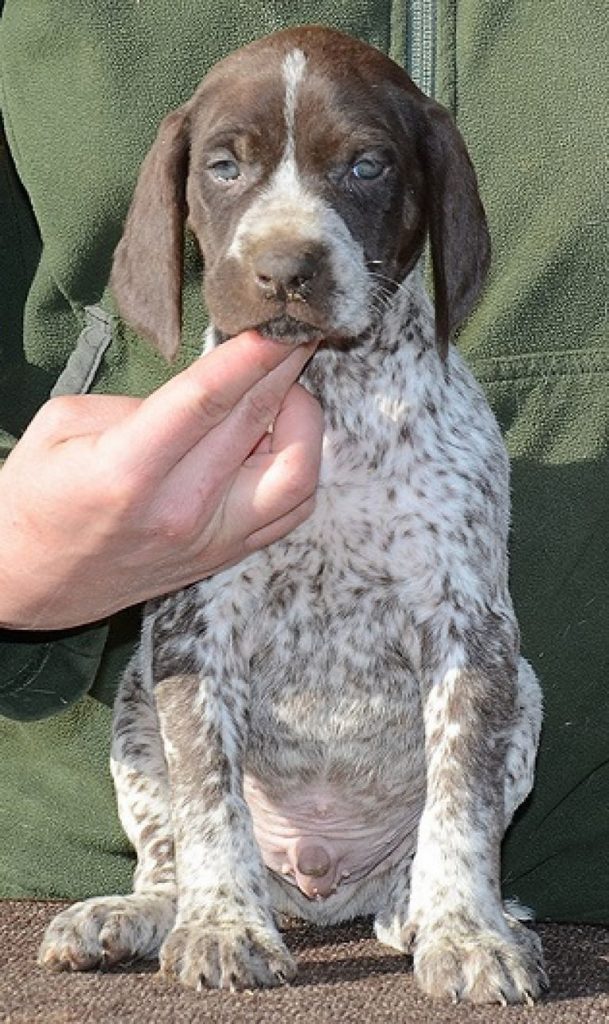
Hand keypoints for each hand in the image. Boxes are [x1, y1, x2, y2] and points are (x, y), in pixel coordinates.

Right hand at [0, 332, 321, 629]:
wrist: (30, 580)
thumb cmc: (38, 496)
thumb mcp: (63, 425)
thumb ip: (143, 402)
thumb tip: (211, 387)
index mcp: (127, 472)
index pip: (209, 398)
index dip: (252, 353)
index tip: (278, 320)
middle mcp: (180, 511)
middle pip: (259, 422)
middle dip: (285, 365)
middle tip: (294, 332)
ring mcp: (212, 540)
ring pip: (298, 474)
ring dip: (302, 420)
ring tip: (280, 390)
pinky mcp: (227, 555)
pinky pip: (293, 509)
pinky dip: (300, 464)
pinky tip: (279, 437)